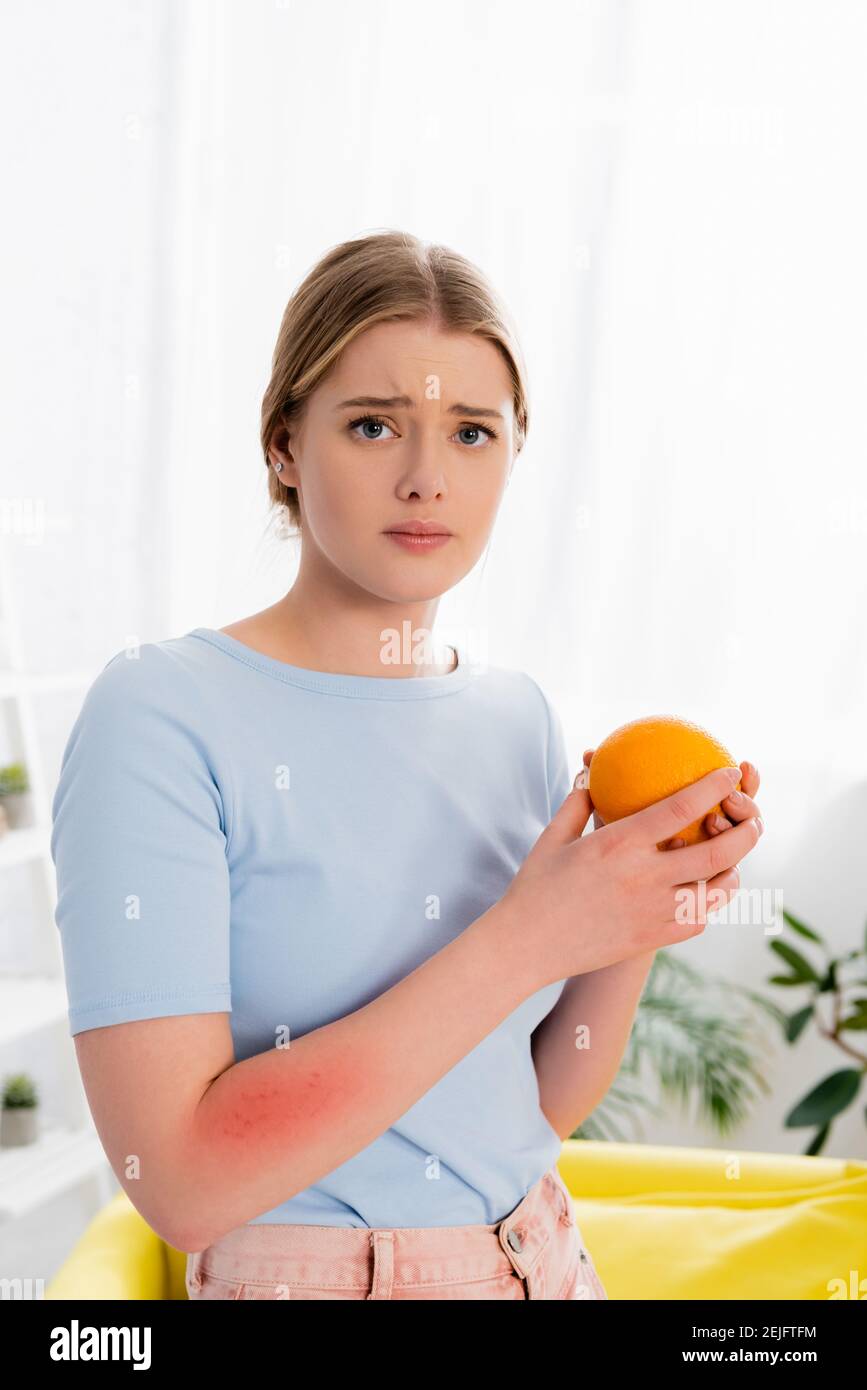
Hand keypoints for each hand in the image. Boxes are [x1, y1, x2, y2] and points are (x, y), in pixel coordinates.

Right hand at [502, 765, 762, 988]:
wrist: (526, 947)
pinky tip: (706, 890)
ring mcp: (653, 912)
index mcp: (620, 844)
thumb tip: (593, 774)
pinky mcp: (653, 938)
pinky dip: (710, 900)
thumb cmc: (536, 887)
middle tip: (753, 818)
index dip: (713, 787)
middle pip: (717, 851)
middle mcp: (644, 877)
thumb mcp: (554, 836)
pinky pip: (698, 918)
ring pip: (716, 890)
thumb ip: (579, 802)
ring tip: (733, 858)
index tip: (730, 772)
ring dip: (733, 869)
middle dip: (747, 831)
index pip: (681, 808)